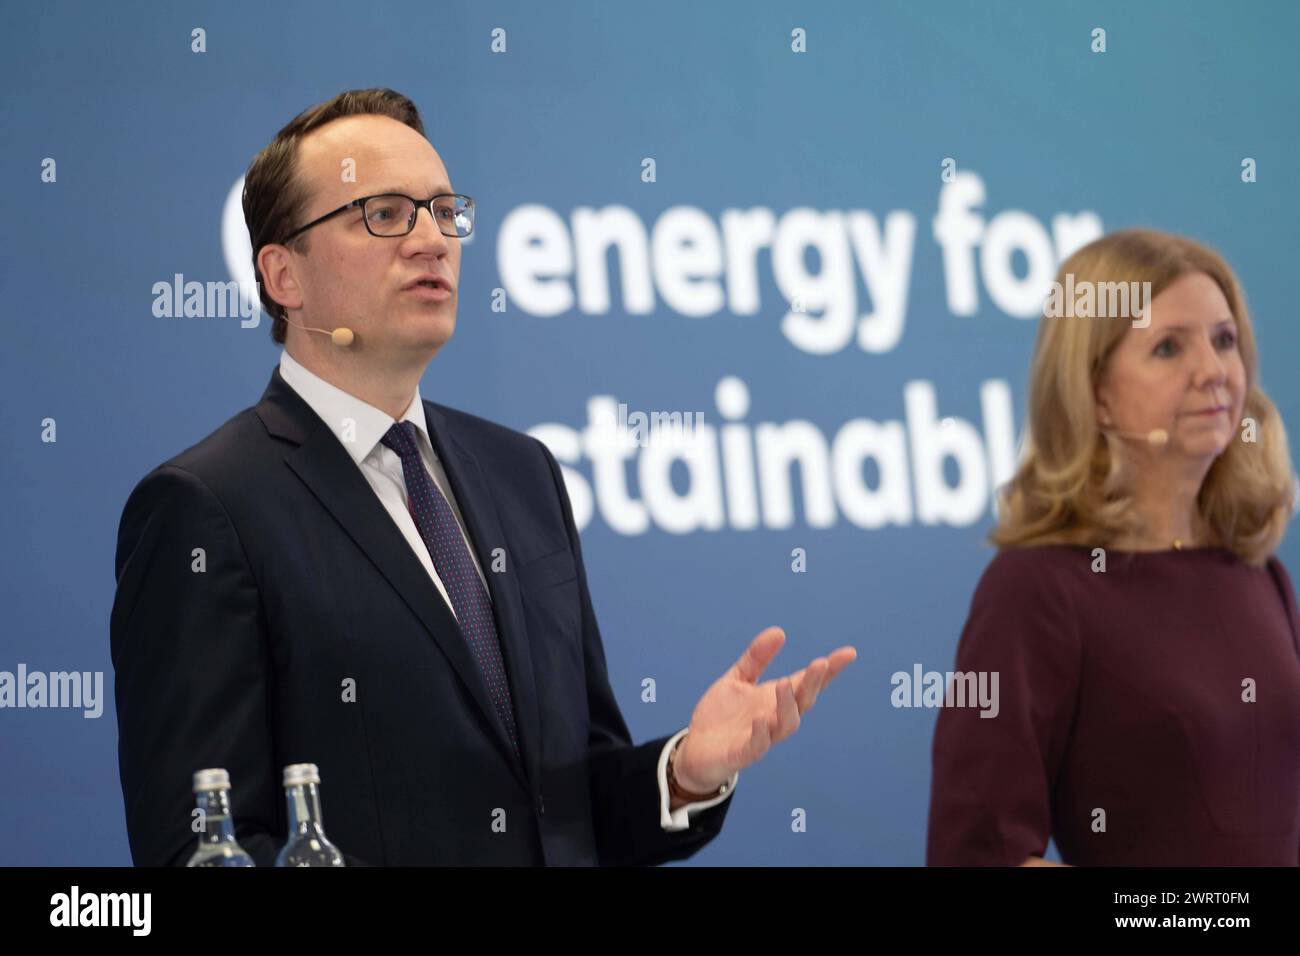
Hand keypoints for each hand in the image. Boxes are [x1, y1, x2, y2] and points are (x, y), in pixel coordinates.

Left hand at [671, 627, 856, 792]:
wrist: (695, 749)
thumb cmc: (722, 716)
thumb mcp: (738, 679)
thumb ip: (757, 658)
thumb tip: (779, 631)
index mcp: (777, 699)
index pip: (808, 683)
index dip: (829, 670)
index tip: (848, 653)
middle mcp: (775, 718)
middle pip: (803, 702)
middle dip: (813, 683)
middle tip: (820, 662)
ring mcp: (762, 737)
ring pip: (786, 725)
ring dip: (788, 705)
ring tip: (786, 682)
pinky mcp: (742, 754)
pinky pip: (757, 746)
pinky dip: (762, 734)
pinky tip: (761, 718)